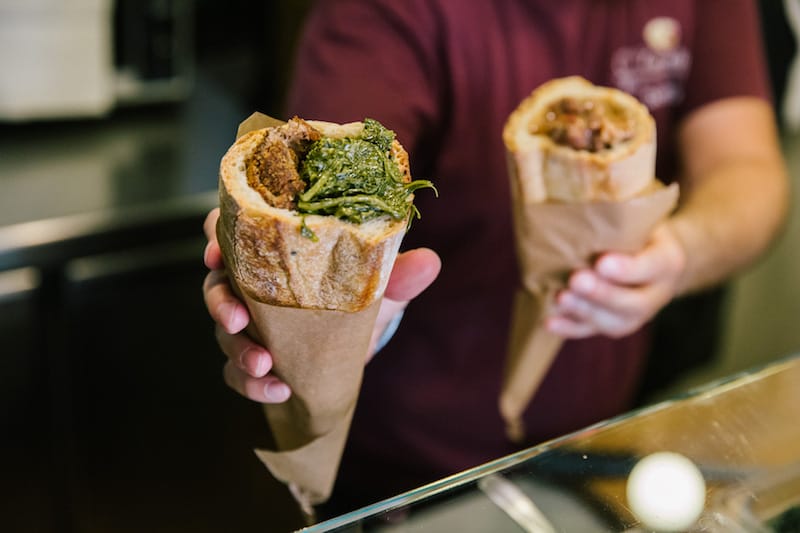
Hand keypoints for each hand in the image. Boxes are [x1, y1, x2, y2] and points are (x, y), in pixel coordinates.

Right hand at [202, 208, 440, 402]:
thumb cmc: (363, 298)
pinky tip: (278, 391)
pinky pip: (237, 373)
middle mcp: (255, 285)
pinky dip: (252, 385)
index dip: (217, 239)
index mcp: (278, 253)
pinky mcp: (254, 360)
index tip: (216, 253)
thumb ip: (399, 274)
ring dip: (238, 350)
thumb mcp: (380, 286)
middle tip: (236, 319)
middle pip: (216, 285)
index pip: (234, 233)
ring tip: (264, 365)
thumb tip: (430, 262)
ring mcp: (251, 325)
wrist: (361, 344)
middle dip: (219, 303)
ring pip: (224, 332)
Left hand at [546, 222, 685, 338]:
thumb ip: (623, 215)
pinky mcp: (614, 323)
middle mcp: (658, 294)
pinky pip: (592, 331)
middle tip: (576, 280)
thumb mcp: (642, 216)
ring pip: (614, 322)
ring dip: (585, 312)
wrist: (654, 255)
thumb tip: (581, 197)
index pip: (652, 267)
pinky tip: (549, 322)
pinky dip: (570, 328)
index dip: (628, 269)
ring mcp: (636, 314)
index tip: (602, 262)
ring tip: (560, 298)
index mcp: (668, 261)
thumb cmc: (640, 228)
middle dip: (602, 294)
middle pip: (634, 303)